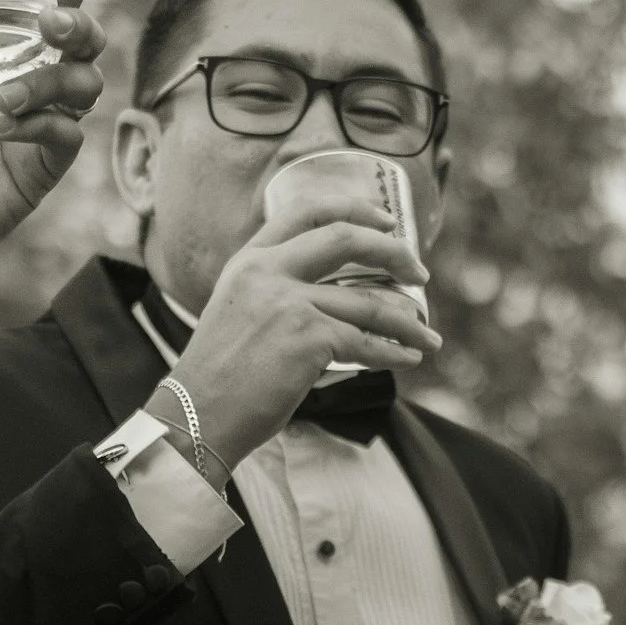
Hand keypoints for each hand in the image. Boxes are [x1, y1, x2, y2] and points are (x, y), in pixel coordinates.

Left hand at [0, 0, 106, 283]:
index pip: (47, 10)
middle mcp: (27, 84)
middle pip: (84, 45)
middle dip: (79, 27)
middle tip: (48, 25)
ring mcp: (39, 126)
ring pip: (83, 87)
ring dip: (51, 81)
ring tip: (1, 95)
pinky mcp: (41, 168)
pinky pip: (66, 137)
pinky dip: (39, 126)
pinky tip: (0, 128)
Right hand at [168, 201, 439, 465]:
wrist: (196, 415)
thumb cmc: (222, 375)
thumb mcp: (240, 311)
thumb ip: (278, 291)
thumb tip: (342, 296)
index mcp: (250, 260)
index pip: (305, 210)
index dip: (354, 209)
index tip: (388, 222)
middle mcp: (267, 272)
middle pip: (347, 239)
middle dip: (394, 253)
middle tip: (420, 273)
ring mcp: (289, 303)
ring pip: (370, 302)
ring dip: (409, 322)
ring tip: (429, 338)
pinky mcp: (308, 339)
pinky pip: (368, 343)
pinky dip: (395, 353)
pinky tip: (408, 359)